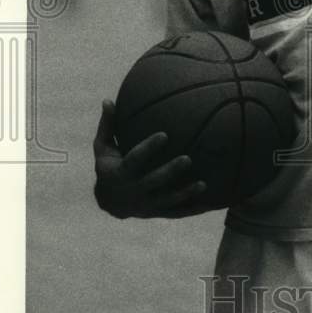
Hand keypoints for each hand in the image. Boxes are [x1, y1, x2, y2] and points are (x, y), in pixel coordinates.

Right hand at [92, 99, 209, 218]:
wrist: (109, 202)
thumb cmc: (108, 166)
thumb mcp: (102, 147)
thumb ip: (108, 126)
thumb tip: (108, 99)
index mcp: (120, 172)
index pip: (134, 159)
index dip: (148, 148)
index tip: (164, 134)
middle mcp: (133, 190)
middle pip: (153, 181)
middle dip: (170, 171)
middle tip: (188, 158)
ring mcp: (146, 205)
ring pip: (167, 200)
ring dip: (185, 193)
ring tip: (203, 184)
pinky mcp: (157, 212)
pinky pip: (176, 213)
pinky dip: (192, 209)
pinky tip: (209, 204)